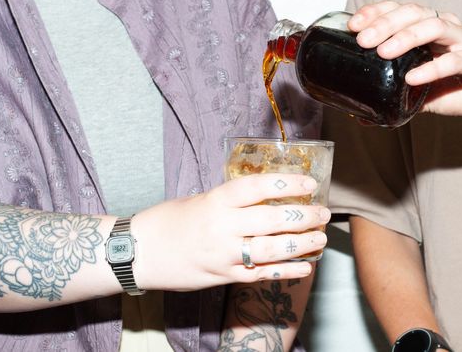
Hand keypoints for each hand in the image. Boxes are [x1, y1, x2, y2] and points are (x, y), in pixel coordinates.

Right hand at [131, 173, 329, 290]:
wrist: (138, 253)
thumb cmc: (166, 221)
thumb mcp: (197, 200)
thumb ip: (229, 201)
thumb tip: (263, 196)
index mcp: (215, 202)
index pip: (257, 188)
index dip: (287, 184)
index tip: (309, 183)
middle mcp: (222, 228)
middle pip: (272, 221)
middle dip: (303, 217)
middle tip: (323, 212)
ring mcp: (223, 255)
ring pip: (272, 251)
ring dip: (302, 244)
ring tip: (321, 238)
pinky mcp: (223, 277)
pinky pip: (261, 275)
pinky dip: (285, 271)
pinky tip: (305, 266)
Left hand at [348, 1, 461, 119]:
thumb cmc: (458, 86)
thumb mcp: (418, 93)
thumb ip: (393, 98)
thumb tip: (361, 115)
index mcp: (426, 27)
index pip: (397, 10)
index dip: (375, 13)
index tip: (353, 25)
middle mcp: (444, 26)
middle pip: (412, 13)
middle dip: (384, 24)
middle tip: (363, 40)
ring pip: (433, 27)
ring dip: (405, 37)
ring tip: (383, 52)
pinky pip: (455, 60)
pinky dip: (432, 68)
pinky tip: (413, 77)